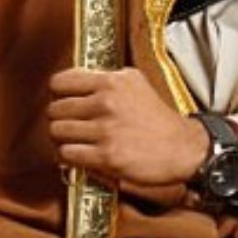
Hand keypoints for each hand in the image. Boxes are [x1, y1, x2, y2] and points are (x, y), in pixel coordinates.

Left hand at [46, 67, 208, 186]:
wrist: (182, 147)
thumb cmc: (157, 117)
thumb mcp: (135, 83)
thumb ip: (106, 80)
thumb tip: (74, 83)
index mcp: (112, 81)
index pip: (60, 82)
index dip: (58, 94)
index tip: (63, 100)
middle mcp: (106, 102)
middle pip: (55, 109)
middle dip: (59, 119)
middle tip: (70, 125)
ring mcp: (105, 130)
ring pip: (57, 132)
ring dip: (62, 139)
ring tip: (75, 141)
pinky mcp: (106, 156)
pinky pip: (67, 154)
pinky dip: (69, 157)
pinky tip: (81, 155)